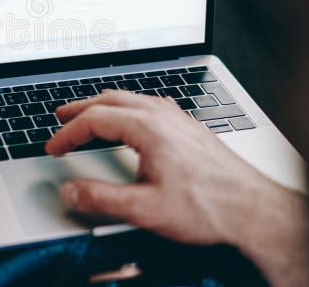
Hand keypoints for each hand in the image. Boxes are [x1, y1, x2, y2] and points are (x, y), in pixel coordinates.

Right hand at [46, 90, 308, 285]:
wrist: (255, 211)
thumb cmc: (210, 208)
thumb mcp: (146, 209)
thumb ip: (101, 199)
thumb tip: (70, 191)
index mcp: (149, 128)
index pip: (95, 119)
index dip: (67, 133)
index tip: (53, 146)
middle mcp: (164, 116)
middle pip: (111, 100)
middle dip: (80, 108)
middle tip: (60, 117)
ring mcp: (179, 119)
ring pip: (132, 99)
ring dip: (104, 105)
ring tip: (88, 115)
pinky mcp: (190, 128)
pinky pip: (150, 105)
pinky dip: (127, 108)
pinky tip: (131, 121)